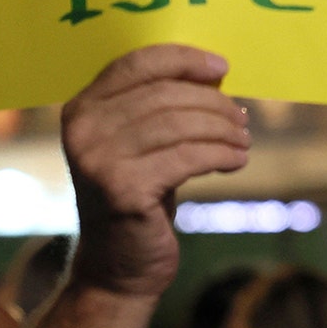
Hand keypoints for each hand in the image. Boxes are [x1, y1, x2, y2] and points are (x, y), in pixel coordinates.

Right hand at [60, 44, 250, 297]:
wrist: (117, 267)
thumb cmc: (139, 196)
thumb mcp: (142, 144)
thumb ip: (163, 107)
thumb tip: (215, 74)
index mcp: (83, 108)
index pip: (137, 63)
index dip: (184, 60)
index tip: (222, 68)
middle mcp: (84, 129)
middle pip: (166, 94)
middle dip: (213, 103)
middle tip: (241, 118)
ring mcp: (99, 160)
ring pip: (181, 124)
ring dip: (223, 130)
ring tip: (243, 140)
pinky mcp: (123, 189)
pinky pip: (188, 157)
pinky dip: (221, 154)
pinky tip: (237, 160)